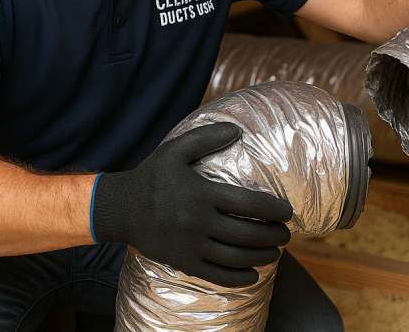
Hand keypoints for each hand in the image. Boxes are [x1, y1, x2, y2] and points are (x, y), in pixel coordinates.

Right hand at [91, 122, 291, 286]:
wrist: (120, 209)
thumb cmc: (151, 176)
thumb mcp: (175, 149)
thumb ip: (206, 138)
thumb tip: (237, 130)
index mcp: (201, 194)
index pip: (248, 203)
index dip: (273, 209)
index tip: (288, 212)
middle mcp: (198, 222)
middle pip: (247, 233)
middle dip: (273, 235)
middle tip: (287, 233)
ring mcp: (190, 245)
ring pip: (235, 257)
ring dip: (262, 257)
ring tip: (276, 252)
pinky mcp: (183, 262)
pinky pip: (216, 275)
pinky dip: (238, 278)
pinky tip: (253, 275)